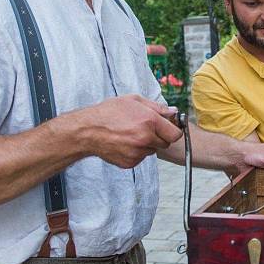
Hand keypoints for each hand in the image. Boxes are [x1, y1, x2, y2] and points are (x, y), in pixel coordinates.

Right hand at [49, 95, 181, 168]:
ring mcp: (138, 152)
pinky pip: (141, 157)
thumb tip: (174, 112)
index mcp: (150, 121)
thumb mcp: (134, 100)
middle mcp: (145, 138)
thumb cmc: (109, 112)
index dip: (173, 130)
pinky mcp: (130, 162)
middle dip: (160, 136)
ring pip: (152, 150)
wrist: (87, 131)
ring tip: (131, 134)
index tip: (169, 128)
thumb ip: (157, 107)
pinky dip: (136, 151)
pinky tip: (125, 142)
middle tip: (146, 128)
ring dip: (147, 144)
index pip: (176, 134)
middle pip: (165, 143)